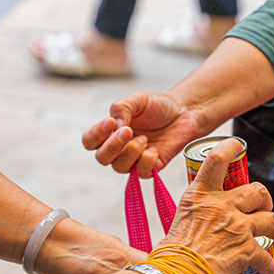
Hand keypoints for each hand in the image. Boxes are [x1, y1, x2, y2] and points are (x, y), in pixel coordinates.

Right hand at [82, 92, 201, 176]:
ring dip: (131, 152)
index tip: (111, 122)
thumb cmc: (157, 106)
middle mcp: (119, 149)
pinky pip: (141, 173)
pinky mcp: (151, 168)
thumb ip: (121, 109)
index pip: (90, 141)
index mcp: (110, 132)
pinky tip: (154, 149)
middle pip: (102, 158)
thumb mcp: (136, 100)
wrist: (184, 112)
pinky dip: (147, 161)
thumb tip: (114, 126)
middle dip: (113, 146)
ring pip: (119, 167)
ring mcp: (134, 160)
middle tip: (129, 131)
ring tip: (145, 139)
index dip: (96, 135)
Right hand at [160, 139, 273, 273]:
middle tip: (264, 210)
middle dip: (265, 200)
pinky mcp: (246, 249)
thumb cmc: (170, 257)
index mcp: (199, 195)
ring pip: (271, 219)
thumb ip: (197, 217)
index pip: (217, 158)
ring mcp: (236, 226)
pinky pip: (267, 256)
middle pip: (257, 190)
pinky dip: (270, 268)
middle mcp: (220, 205)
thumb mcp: (178, 223)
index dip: (231, 147)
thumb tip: (202, 226)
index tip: (238, 147)